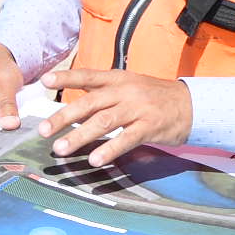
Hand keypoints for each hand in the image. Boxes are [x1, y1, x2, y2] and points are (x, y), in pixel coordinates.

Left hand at [37, 69, 192, 167]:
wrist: (191, 104)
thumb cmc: (153, 97)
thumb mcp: (129, 86)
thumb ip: (103, 95)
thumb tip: (72, 110)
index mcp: (118, 79)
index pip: (88, 75)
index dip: (66, 76)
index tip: (44, 80)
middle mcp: (125, 91)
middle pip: (90, 102)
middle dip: (64, 116)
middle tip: (43, 130)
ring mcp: (138, 108)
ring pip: (104, 121)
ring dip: (80, 136)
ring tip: (61, 148)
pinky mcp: (150, 126)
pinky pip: (126, 139)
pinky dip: (109, 149)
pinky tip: (95, 159)